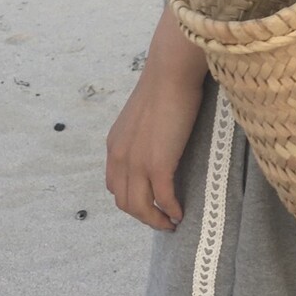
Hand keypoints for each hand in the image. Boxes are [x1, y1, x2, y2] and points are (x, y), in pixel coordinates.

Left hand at [105, 7, 207, 229]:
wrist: (170, 72)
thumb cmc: (165, 86)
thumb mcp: (143, 116)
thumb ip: (144, 134)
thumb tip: (160, 142)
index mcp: (115, 145)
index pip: (115, 185)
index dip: (131, 199)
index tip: (150, 203)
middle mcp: (119, 157)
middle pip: (124, 201)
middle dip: (143, 215)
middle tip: (164, 219)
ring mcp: (136, 162)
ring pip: (139, 206)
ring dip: (155, 220)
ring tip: (172, 222)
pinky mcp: (157, 163)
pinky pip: (163, 198)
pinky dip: (171, 209)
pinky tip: (180, 212)